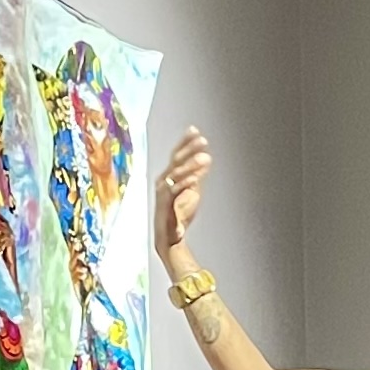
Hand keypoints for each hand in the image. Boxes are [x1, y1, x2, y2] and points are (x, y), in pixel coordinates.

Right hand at [155, 128, 209, 268]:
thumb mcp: (192, 190)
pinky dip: (186, 183)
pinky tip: (196, 177)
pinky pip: (175, 190)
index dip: (185, 142)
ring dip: (191, 165)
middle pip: (176, 160)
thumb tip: (206, 158)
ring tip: (205, 157)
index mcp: (169, 176)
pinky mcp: (165, 204)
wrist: (170, 238)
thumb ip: (197, 174)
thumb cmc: (178, 215)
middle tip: (202, 141)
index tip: (195, 130)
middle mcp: (163, 181)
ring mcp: (163, 192)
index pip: (177, 154)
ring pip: (176, 173)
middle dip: (189, 148)